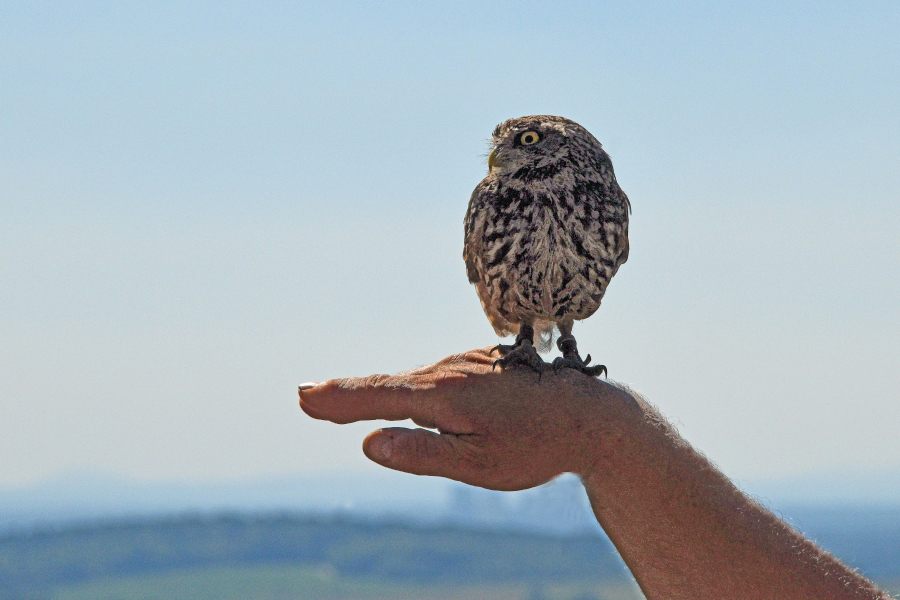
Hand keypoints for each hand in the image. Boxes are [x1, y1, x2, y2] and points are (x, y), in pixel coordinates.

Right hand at [298, 347, 638, 490]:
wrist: (592, 414)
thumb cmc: (537, 445)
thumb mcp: (479, 463)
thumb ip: (422, 453)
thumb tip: (368, 444)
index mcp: (444, 395)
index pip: (377, 397)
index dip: (338, 400)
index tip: (304, 398)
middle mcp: (449, 372)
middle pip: (387, 385)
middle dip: (345, 393)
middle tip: (305, 396)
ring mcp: (465, 366)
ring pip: (412, 384)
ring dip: (376, 392)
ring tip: (337, 399)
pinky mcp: (480, 367)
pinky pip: (435, 381)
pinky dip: (409, 390)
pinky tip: (406, 401)